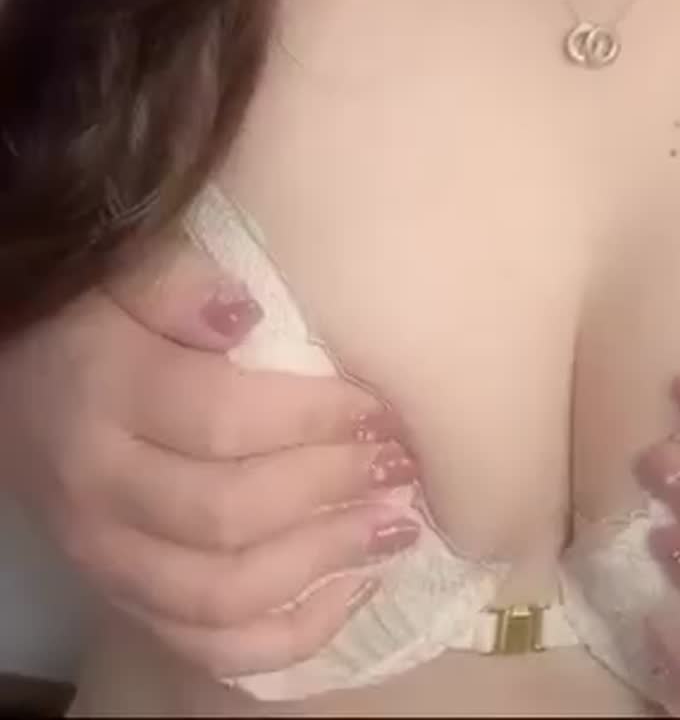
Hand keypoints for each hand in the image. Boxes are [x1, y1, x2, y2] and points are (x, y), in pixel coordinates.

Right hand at [0, 236, 421, 679]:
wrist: (15, 390)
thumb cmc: (93, 322)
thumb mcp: (122, 274)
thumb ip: (176, 281)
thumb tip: (247, 313)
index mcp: (106, 395)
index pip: (219, 419)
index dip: (310, 418)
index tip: (379, 406)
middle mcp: (101, 490)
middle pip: (226, 513)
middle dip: (329, 490)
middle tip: (400, 465)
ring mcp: (110, 558)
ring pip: (221, 593)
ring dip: (321, 565)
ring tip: (395, 526)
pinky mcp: (125, 602)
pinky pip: (207, 646)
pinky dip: (287, 636)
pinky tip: (351, 592)